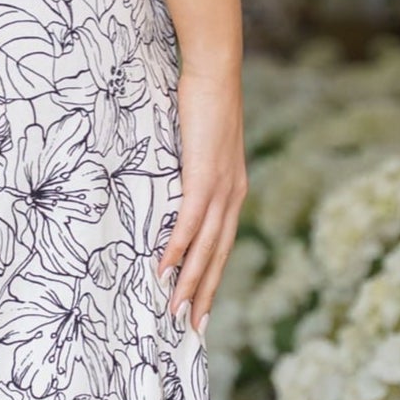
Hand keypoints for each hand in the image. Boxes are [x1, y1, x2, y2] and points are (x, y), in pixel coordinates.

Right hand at [156, 63, 247, 333]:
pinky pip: (190, 221)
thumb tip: (175, 187)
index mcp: (234, 190)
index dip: (212, 278)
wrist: (216, 70)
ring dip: (190, 282)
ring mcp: (221, 187)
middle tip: (193, 330)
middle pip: (219, 256)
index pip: (224, 244)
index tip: (202, 308)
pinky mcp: (205, 175)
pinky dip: (179, 248)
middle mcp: (233, 195)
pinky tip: (164, 269)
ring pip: (206, 247)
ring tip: (176, 312)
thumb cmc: (204, 101)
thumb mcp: (200, 144)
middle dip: (205, 294)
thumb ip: (193, 170)